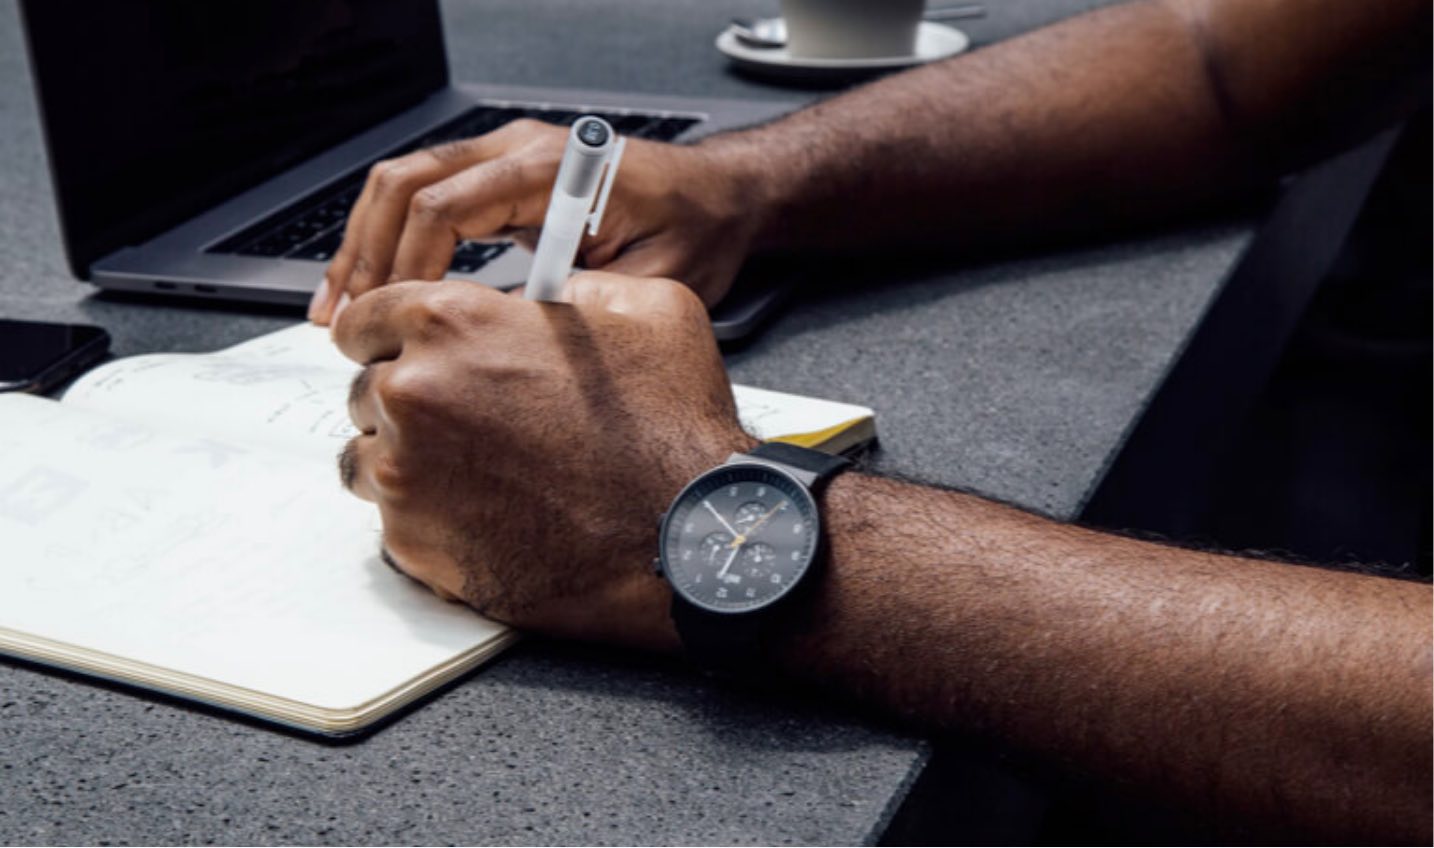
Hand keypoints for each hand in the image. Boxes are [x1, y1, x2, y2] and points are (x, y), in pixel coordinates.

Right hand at [309, 120, 759, 323]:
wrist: (719, 198)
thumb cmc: (695, 233)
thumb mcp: (648, 283)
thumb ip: (576, 305)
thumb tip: (502, 339)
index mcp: (551, 169)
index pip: (445, 206)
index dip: (408, 268)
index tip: (393, 322)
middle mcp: (519, 149)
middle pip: (405, 183)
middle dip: (365, 254)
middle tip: (342, 320)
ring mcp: (506, 156)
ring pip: (403, 183)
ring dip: (365, 244)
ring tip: (337, 306)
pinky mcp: (503, 176)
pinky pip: (427, 195)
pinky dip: (392, 237)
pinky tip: (376, 283)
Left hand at [332, 272, 754, 650]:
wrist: (679, 536)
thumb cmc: (668, 433)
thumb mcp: (648, 310)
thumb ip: (576, 287)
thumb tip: (551, 294)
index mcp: (452, 322)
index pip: (364, 316)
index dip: (391, 335)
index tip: (405, 353)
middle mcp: (413, 392)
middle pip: (365, 389)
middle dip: (410, 401)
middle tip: (472, 420)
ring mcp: (403, 472)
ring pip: (368, 457)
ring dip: (409, 460)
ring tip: (479, 471)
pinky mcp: (411, 541)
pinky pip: (393, 520)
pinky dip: (428, 516)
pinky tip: (488, 512)